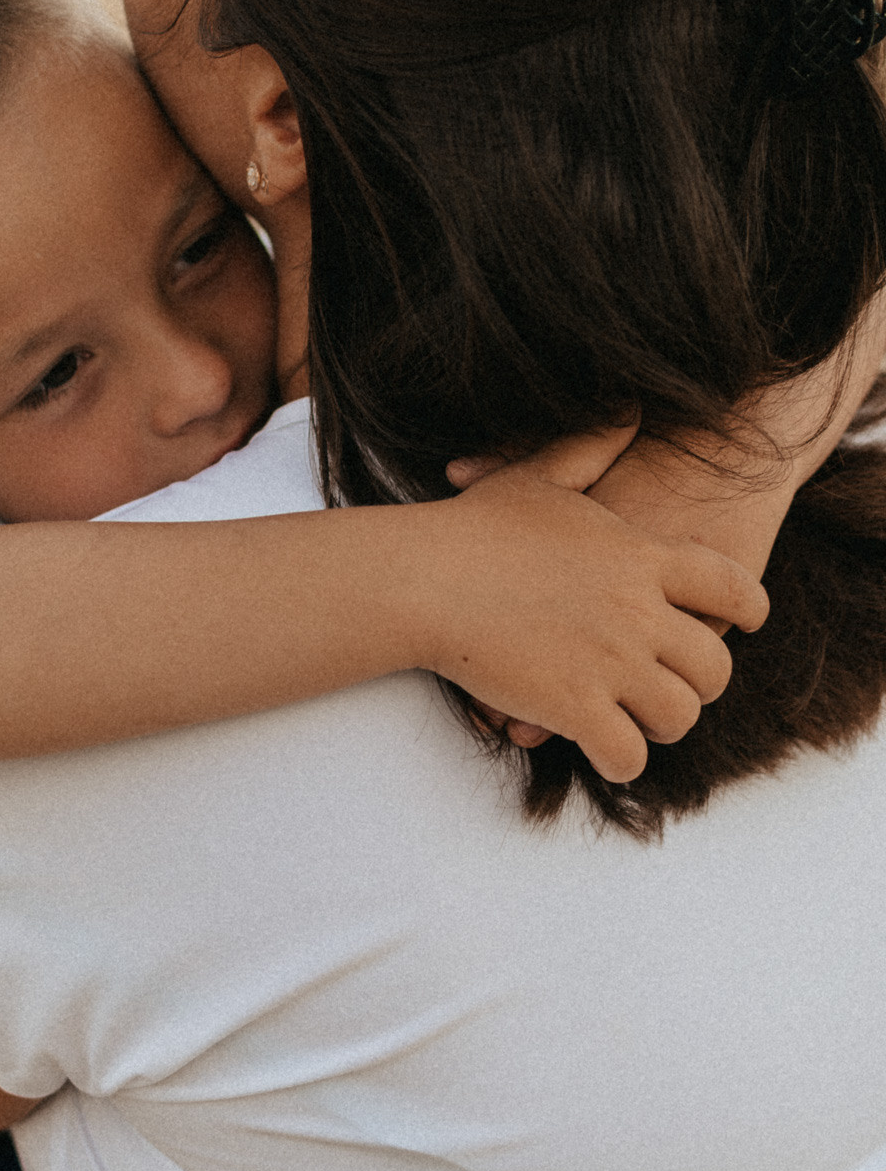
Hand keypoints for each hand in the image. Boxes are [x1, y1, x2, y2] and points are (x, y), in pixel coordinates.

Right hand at [417, 424, 768, 781]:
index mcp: (642, 557)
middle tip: (671, 688)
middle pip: (715, 666)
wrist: (422, 580)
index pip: (735, 588)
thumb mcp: (542, 474)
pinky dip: (623, 762)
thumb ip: (594, 445)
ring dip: (662, 726)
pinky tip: (606, 754)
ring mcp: (611, 663)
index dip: (749, 611)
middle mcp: (640, 612)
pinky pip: (629, 755)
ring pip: (679, 716)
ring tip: (638, 724)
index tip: (744, 625)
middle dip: (699, 684)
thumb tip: (630, 408)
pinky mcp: (576, 708)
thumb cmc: (473, 529)